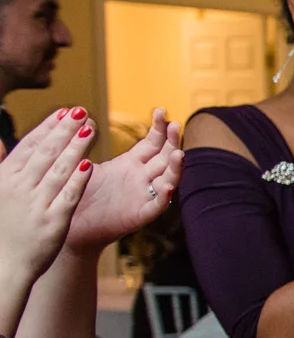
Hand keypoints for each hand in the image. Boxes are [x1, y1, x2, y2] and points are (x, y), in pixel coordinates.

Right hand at [0, 108, 94, 283]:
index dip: (48, 127)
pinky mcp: (52, 222)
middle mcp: (18, 188)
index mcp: (4, 178)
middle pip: (45, 152)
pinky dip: (78, 179)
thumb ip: (1, 164)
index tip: (64, 111)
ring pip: (58, 169)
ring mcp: (35, 204)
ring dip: (76, 147)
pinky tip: (91, 165)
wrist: (2, 265)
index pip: (29, 146)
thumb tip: (0, 141)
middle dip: (64, 130)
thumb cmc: (0, 227)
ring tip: (91, 129)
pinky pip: (68, 196)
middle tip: (82, 111)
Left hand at [65, 109, 182, 253]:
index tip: (160, 110)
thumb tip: (82, 117)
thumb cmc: (76, 195)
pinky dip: (163, 198)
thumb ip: (84, 143)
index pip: (152, 142)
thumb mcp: (82, 164)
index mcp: (131, 164)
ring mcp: (143, 196)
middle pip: (165, 157)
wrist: (71, 226)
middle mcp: (142, 178)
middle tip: (174, 124)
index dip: (158, 127)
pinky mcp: (139, 215)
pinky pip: (156, 206)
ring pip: (168, 180)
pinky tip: (167, 187)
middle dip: (171, 141)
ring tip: (178, 154)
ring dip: (175, 168)